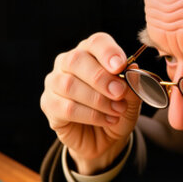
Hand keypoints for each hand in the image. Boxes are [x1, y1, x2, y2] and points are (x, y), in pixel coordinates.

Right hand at [40, 33, 141, 173]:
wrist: (105, 138)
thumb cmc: (116, 110)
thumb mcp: (132, 99)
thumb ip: (133, 84)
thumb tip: (133, 69)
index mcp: (90, 52)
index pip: (95, 42)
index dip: (108, 52)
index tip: (121, 66)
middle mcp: (67, 63)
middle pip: (76, 60)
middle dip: (101, 78)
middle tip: (119, 92)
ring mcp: (54, 83)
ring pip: (69, 85)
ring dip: (97, 100)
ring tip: (116, 110)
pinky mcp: (49, 104)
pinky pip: (66, 108)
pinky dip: (90, 115)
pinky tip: (106, 119)